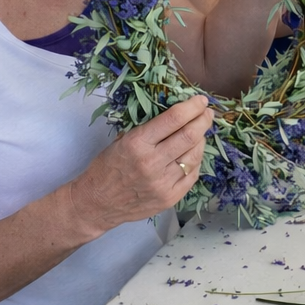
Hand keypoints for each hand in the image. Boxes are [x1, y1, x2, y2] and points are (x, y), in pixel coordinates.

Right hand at [69, 95, 211, 236]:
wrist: (96, 204)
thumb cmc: (107, 167)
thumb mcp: (121, 141)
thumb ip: (148, 129)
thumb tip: (178, 113)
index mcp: (137, 143)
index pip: (173, 119)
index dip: (192, 107)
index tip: (201, 100)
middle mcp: (152, 162)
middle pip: (190, 136)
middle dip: (203, 120)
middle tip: (207, 113)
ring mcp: (162, 183)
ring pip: (194, 155)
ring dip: (201, 140)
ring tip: (200, 133)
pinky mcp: (169, 198)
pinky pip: (193, 174)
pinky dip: (196, 160)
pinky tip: (193, 153)